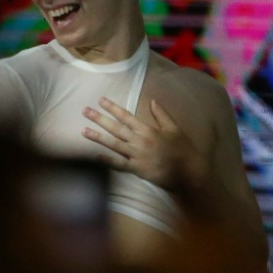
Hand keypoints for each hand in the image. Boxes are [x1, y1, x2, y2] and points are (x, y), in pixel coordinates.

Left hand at [82, 97, 206, 192]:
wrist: (189, 171)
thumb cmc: (183, 149)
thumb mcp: (174, 128)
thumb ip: (162, 115)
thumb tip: (153, 100)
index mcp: (149, 130)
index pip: (127, 116)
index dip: (112, 108)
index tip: (100, 100)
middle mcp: (140, 141)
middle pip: (116, 128)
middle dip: (99, 118)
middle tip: (84, 111)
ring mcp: (137, 155)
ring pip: (114, 144)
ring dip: (98, 137)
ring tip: (83, 130)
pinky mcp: (137, 169)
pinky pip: (119, 164)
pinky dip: (107, 160)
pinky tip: (94, 156)